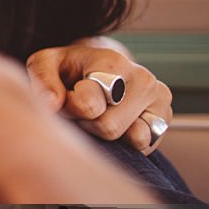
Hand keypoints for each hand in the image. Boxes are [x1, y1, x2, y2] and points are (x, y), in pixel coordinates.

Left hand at [25, 41, 172, 151]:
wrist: (98, 66)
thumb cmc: (68, 69)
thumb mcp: (46, 64)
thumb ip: (43, 80)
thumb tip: (52, 104)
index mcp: (111, 61)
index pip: (89, 106)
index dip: (70, 110)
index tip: (66, 98)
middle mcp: (142, 78)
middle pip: (108, 128)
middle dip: (88, 124)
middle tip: (80, 110)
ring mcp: (159, 98)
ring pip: (132, 139)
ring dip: (106, 135)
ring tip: (97, 115)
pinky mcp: (165, 119)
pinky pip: (145, 146)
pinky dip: (125, 142)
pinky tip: (115, 123)